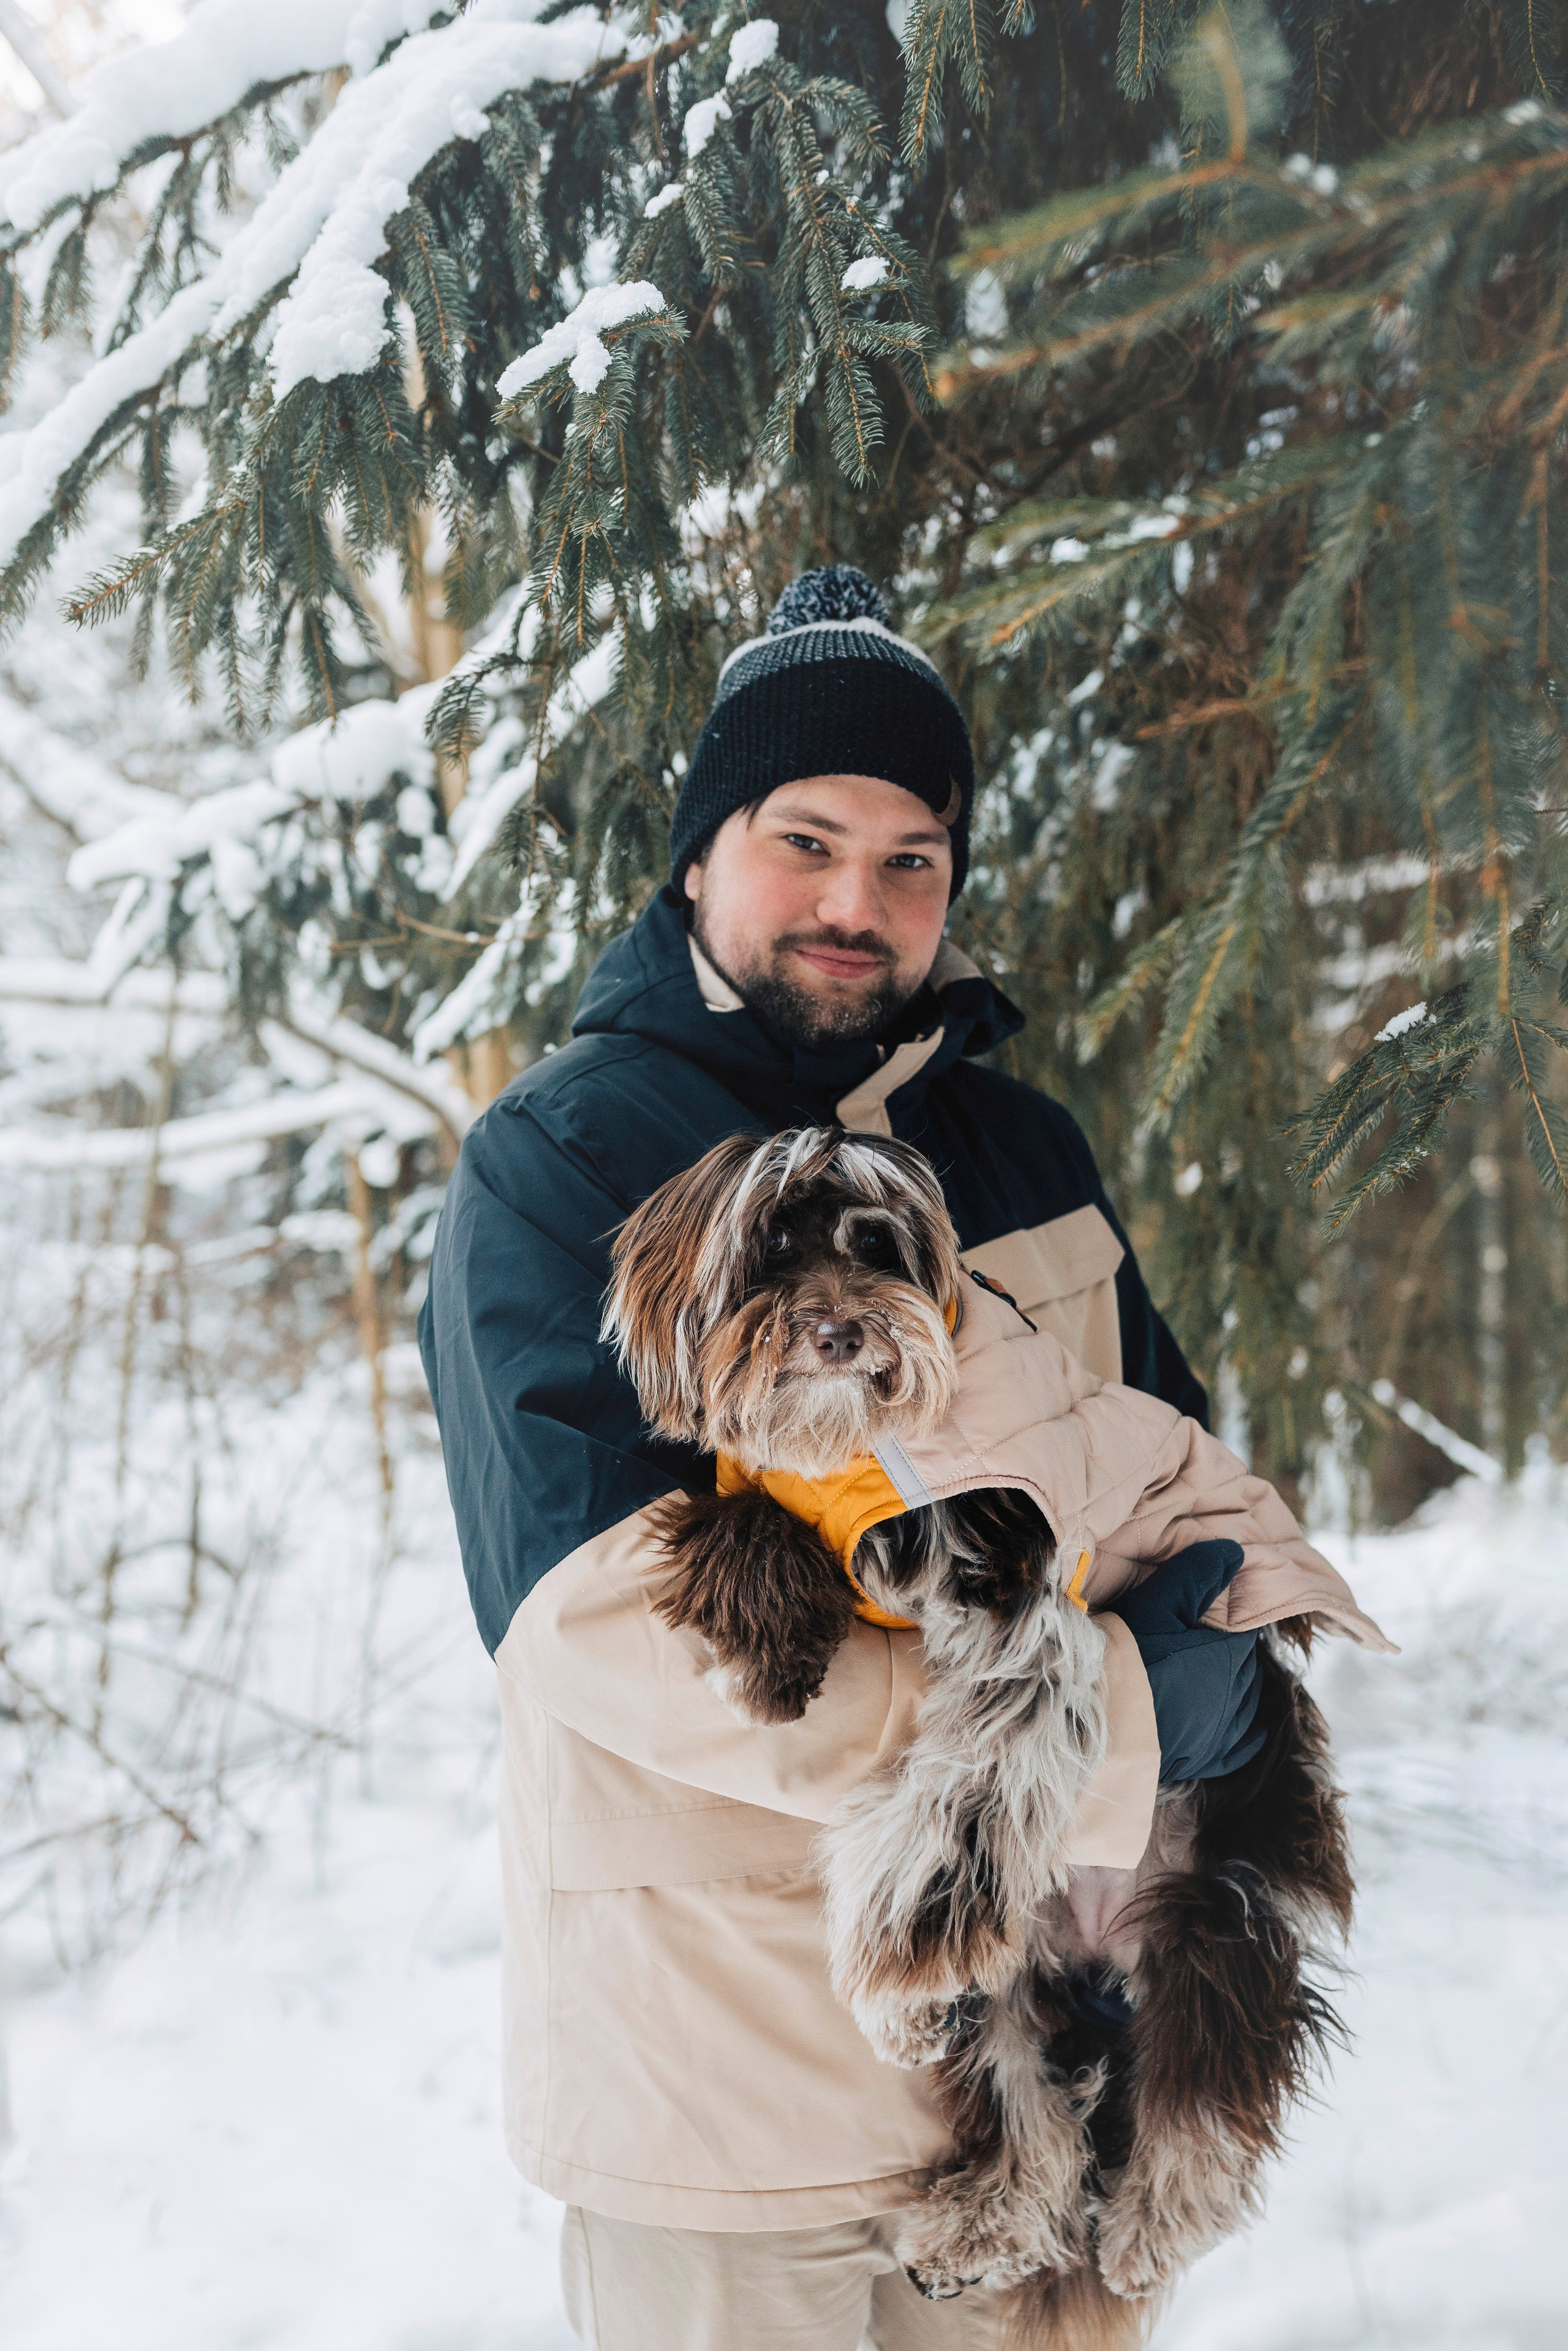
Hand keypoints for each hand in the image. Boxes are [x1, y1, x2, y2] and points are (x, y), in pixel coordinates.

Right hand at [1105, 1539, 1265, 1784]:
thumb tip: (1235, 1552)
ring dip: (1234, 1684)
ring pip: (1245, 1700)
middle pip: (1243, 1662)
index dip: (1228, 1613)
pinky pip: (1240, 1746)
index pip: (1244, 1625)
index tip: (1209, 1606)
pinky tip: (1248, 1728)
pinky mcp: (1205, 1758)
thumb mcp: (1156, 1603)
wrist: (1098, 1726)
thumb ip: (1194, 1574)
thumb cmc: (1125, 1658)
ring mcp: (1222, 1731)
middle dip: (1228, 1647)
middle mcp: (1235, 1693)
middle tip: (1201, 1634)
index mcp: (1227, 1654)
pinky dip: (1246, 1734)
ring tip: (1213, 1672)